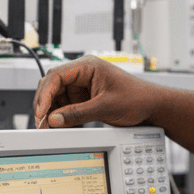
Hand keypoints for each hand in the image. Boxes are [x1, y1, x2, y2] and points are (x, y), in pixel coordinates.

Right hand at [32, 55, 157, 128]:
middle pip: (53, 86)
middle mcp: (83, 73)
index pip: (57, 76)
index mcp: (88, 66)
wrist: (152, 106)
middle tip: (40, 122)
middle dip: (45, 104)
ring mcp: (83, 85)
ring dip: (51, 111)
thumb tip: (54, 120)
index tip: (40, 111)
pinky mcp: (85, 97)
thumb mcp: (105, 107)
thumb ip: (78, 113)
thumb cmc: (136, 98)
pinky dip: (61, 116)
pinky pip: (66, 105)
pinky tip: (60, 125)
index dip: (45, 94)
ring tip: (49, 127)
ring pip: (57, 97)